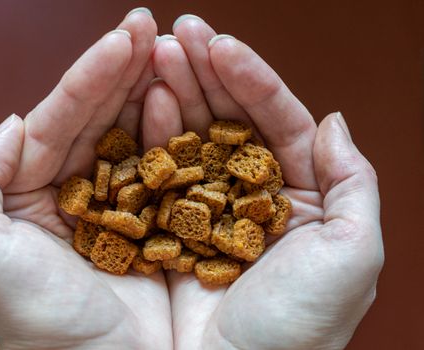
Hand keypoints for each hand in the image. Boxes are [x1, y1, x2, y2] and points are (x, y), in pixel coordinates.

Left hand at [0, 9, 173, 349]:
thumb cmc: (38, 324)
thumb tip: (12, 122)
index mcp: (38, 191)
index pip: (63, 117)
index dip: (91, 73)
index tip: (123, 36)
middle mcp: (84, 193)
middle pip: (104, 117)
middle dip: (126, 69)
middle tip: (151, 28)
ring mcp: (129, 205)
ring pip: (141, 135)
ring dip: (156, 91)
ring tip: (173, 52)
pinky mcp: (166, 224)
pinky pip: (174, 171)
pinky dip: (181, 136)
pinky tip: (185, 104)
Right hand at [151, 15, 383, 349]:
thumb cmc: (299, 330)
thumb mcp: (352, 254)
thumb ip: (353, 183)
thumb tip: (334, 121)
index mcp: (295, 197)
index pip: (277, 121)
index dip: (252, 79)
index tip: (222, 44)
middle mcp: (248, 197)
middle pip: (229, 120)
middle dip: (206, 74)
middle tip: (178, 34)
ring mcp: (203, 209)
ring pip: (191, 138)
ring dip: (176, 92)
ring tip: (156, 54)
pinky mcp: (166, 226)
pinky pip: (160, 172)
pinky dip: (152, 136)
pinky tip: (146, 102)